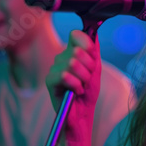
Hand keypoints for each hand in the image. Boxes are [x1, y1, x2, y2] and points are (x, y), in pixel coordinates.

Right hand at [46, 30, 101, 144]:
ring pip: (72, 64)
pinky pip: (64, 75)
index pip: (76, 34)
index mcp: (73, 52)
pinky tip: (75, 91)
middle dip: (89, 67)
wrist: (83, 112)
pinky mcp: (49, 80)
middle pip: (78, 51)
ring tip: (82, 86)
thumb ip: (94, 51)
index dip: (86, 43)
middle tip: (88, 78)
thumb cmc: (88, 91)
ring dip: (83, 78)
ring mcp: (54, 68)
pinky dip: (75, 85)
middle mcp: (62, 57)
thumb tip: (94, 34)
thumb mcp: (96, 69)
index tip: (93, 55)